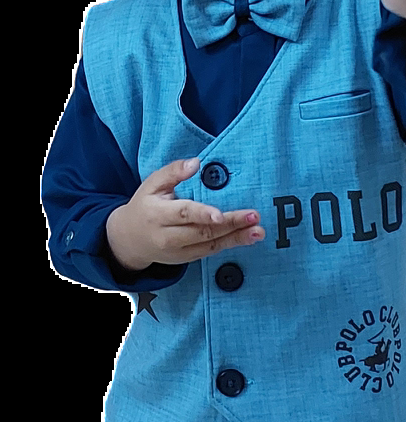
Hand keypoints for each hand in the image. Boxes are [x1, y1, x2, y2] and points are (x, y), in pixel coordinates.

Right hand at [105, 157, 264, 269]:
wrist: (130, 240)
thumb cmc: (144, 206)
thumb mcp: (151, 184)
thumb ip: (173, 172)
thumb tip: (196, 163)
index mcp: (157, 215)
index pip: (183, 214)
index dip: (202, 214)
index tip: (220, 214)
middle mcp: (168, 236)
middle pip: (202, 231)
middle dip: (230, 224)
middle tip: (253, 217)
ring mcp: (179, 251)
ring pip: (210, 245)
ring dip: (237, 238)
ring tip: (258, 231)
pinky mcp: (188, 258)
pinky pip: (212, 251)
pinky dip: (231, 244)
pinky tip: (249, 237)